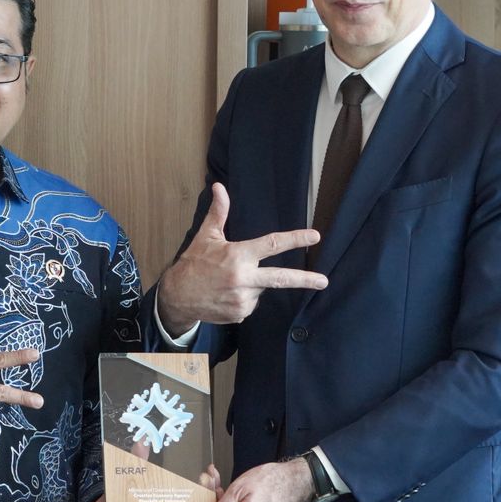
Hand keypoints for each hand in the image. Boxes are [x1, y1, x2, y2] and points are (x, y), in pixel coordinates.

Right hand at [157, 183, 328, 334]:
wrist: (177, 296)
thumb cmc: (194, 263)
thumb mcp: (206, 236)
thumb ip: (219, 212)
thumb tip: (220, 187)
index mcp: (238, 255)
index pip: (272, 244)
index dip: (295, 239)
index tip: (314, 236)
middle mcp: (243, 278)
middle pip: (281, 278)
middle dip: (305, 280)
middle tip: (323, 281)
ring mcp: (242, 299)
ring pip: (260, 290)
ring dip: (253, 284)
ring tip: (230, 282)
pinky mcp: (240, 314)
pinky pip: (251, 304)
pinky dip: (244, 298)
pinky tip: (227, 294)